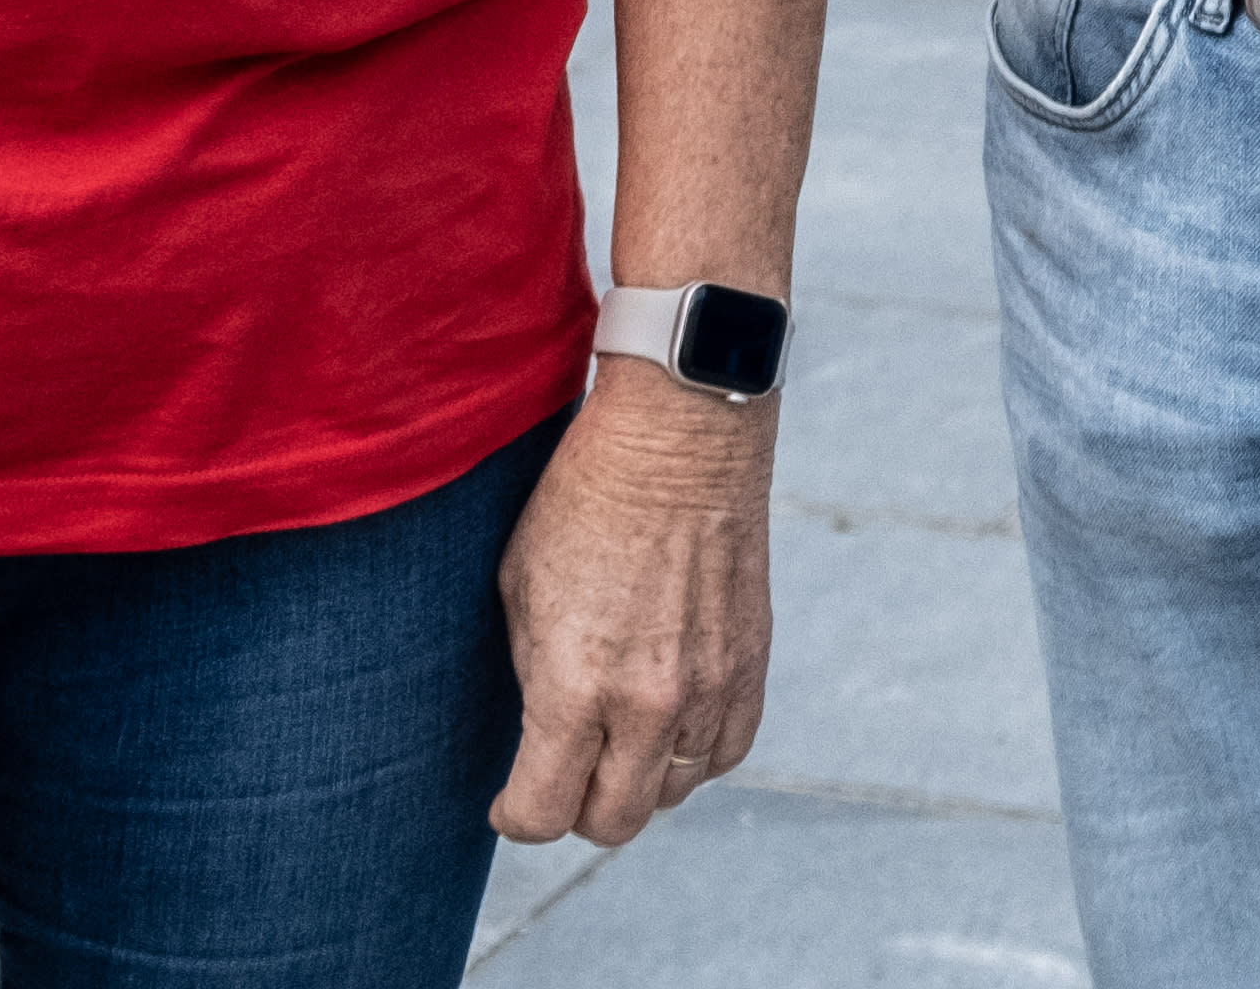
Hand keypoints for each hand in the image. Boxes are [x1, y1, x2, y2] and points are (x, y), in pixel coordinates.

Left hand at [490, 363, 773, 847]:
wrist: (681, 438)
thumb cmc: (583, 501)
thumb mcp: (520, 589)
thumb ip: (534, 677)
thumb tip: (539, 736)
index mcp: (575, 685)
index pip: (543, 812)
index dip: (516, 815)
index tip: (509, 799)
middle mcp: (648, 703)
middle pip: (612, 822)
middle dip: (575, 809)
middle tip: (561, 774)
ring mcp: (709, 689)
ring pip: (671, 794)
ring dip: (638, 780)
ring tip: (615, 739)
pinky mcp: (750, 667)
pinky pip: (722, 755)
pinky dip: (691, 754)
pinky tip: (667, 721)